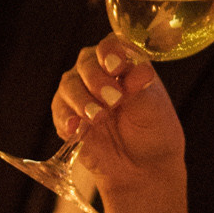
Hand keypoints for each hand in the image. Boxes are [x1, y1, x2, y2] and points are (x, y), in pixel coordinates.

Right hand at [51, 39, 186, 195]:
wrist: (143, 166)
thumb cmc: (153, 129)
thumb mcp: (154, 108)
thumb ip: (142, 87)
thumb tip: (141, 70)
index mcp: (123, 63)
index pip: (111, 46)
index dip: (111, 53)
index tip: (117, 67)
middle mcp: (98, 72)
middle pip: (86, 62)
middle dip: (96, 79)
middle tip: (113, 99)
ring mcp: (80, 93)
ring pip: (69, 85)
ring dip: (82, 100)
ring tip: (99, 117)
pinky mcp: (68, 117)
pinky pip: (59, 111)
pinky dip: (65, 118)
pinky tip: (75, 127)